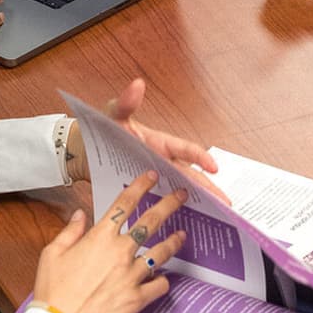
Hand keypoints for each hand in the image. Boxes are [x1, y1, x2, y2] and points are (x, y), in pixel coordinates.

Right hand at [33, 171, 189, 312]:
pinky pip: (159, 285)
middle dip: (169, 204)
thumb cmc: (54, 291)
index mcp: (100, 238)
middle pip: (151, 221)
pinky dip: (162, 281)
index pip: (125, 204)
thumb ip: (70, 231)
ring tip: (182, 235)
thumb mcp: (52, 254)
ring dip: (174, 241)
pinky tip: (163, 278)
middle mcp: (120, 252)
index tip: (152, 176)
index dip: (141, 186)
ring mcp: (132, 275)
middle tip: (181, 195)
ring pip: (161, 252)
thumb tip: (80, 215)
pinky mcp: (137, 298)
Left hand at [68, 79, 229, 203]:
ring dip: (197, 203)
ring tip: (214, 218)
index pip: (186, 149)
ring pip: (181, 191)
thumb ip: (126, 102)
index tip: (214, 167)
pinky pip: (164, 202)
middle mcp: (164, 161)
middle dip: (208, 188)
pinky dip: (176, 212)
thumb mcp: (114, 115)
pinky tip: (185, 227)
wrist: (86, 151)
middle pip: (191, 176)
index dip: (201, 157)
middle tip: (226, 203)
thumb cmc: (105, 129)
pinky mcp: (147, 191)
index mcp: (161, 143)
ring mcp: (157, 178)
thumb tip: (137, 85)